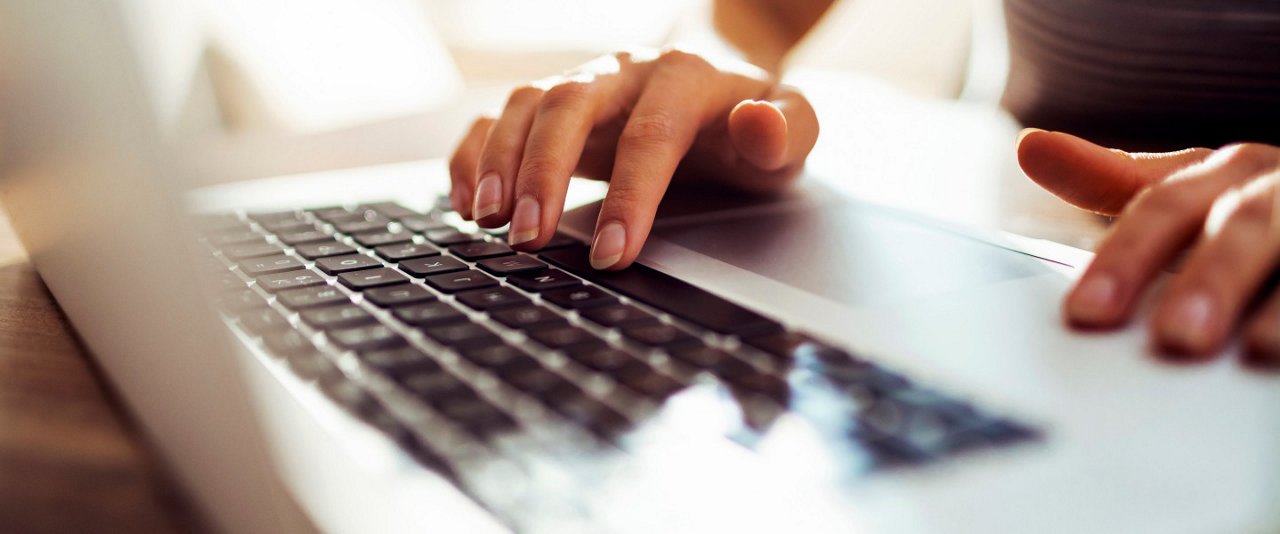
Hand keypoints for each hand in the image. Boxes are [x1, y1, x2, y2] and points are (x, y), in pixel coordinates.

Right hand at [448, 48, 817, 269]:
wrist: (725, 91)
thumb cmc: (755, 125)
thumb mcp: (795, 130)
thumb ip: (790, 129)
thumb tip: (758, 126)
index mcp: (687, 76)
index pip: (651, 133)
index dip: (631, 195)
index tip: (615, 254)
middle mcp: (626, 71)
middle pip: (569, 104)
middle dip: (544, 172)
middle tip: (530, 238)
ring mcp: (584, 83)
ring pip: (526, 103)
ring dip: (500, 161)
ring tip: (488, 222)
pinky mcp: (553, 106)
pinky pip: (498, 116)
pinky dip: (473, 154)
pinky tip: (466, 202)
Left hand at [1017, 129, 1279, 364]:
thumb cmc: (1261, 203)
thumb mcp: (1193, 188)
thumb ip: (1114, 178)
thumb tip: (1032, 148)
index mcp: (1230, 172)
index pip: (1164, 207)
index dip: (1125, 258)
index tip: (1085, 314)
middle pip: (1240, 227)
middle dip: (1210, 278)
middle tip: (1175, 338)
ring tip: (1255, 349)